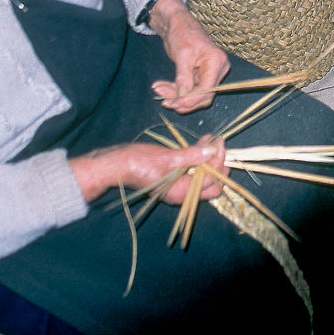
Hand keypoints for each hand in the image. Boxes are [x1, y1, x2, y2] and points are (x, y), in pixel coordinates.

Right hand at [70, 135, 227, 203]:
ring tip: (211, 140)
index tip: (219, 142)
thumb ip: (191, 155)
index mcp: (180, 193)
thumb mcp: (166, 158)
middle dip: (219, 164)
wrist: (114, 165)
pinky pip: (193, 172)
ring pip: (204, 177)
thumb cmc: (137, 163)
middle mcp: (181, 194)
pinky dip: (200, 159)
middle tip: (219, 143)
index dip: (219, 161)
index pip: (211, 181)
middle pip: (211, 184)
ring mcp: (177, 187)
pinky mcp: (173, 178)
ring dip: (211, 160)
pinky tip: (201, 143)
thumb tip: (212, 150)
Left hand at [146, 0, 228, 112]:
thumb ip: (183, 77)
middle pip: (203, 96)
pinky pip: (190, 89)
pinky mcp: (201, 76)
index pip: (207, 89)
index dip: (190, 99)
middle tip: (163, 101)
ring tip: (158, 90)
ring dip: (177, 96)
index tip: (172, 103)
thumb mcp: (182, 54)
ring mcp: (210, 73)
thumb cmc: (182, 33)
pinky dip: (176, 90)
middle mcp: (218, 69)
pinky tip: (161, 87)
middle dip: (183, 100)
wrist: (178, 23)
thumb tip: (182, 97)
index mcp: (217, 62)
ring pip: (195, 95)